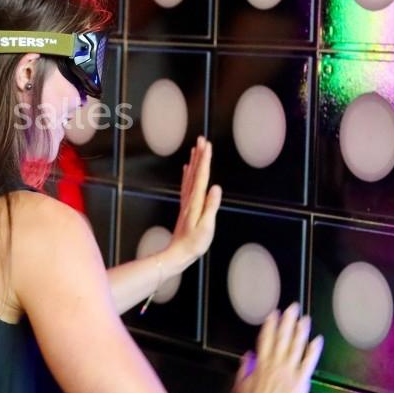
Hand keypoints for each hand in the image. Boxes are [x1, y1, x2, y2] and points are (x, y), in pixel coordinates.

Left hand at [161, 136, 222, 273]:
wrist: (177, 254)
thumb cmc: (194, 244)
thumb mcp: (206, 227)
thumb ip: (211, 206)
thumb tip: (216, 187)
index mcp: (196, 202)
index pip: (202, 176)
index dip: (205, 160)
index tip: (207, 145)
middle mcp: (190, 199)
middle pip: (195, 172)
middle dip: (199, 155)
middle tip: (201, 138)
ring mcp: (186, 202)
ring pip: (190, 177)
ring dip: (193, 162)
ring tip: (195, 149)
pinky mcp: (185, 207)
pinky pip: (186, 185)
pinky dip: (187, 174)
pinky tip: (186, 169)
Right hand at [232, 303, 322, 392]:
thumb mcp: (239, 385)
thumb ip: (244, 368)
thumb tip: (248, 355)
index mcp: (261, 363)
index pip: (266, 339)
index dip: (271, 325)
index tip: (274, 313)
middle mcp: (276, 363)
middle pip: (282, 337)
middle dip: (288, 321)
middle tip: (293, 307)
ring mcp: (289, 371)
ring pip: (296, 346)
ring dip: (301, 331)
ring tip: (305, 318)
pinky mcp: (301, 381)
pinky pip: (309, 363)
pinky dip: (313, 351)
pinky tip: (318, 340)